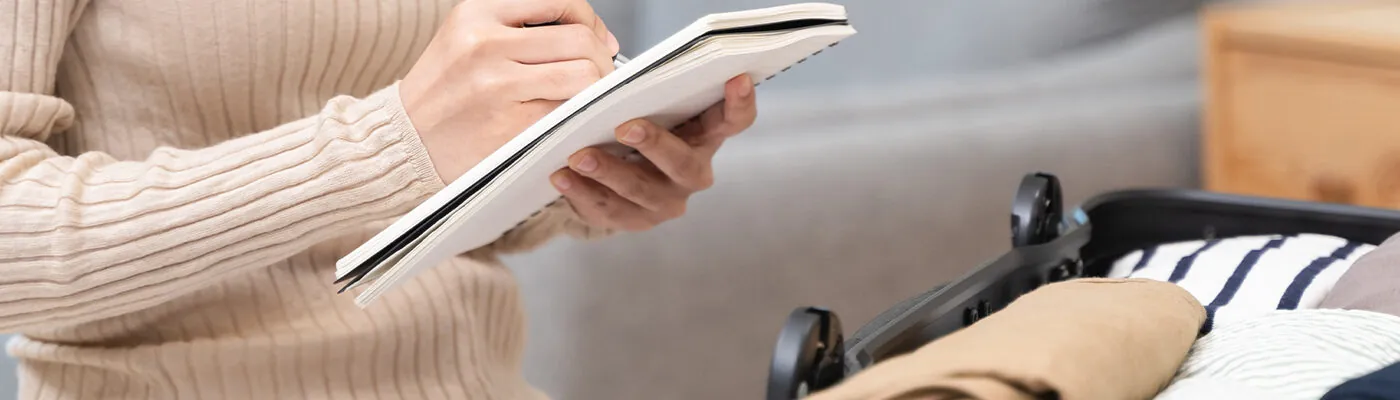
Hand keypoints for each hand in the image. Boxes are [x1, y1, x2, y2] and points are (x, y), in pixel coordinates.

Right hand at [400, 0, 619, 183]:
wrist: (404, 140)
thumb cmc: (444, 90)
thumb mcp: (468, 36)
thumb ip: (522, 26)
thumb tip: (597, 36)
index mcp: (476, 13)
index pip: (559, 0)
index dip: (589, 20)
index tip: (596, 38)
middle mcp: (484, 44)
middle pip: (580, 42)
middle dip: (602, 58)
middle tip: (600, 74)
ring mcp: (497, 86)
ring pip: (583, 78)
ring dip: (597, 89)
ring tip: (586, 96)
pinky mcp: (509, 127)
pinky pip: (568, 113)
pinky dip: (579, 115)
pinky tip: (569, 117)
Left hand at [550, 75, 757, 230]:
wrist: (616, 175)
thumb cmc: (637, 125)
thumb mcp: (649, 107)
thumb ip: (647, 94)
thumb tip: (618, 78)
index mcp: (705, 137)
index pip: (734, 121)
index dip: (740, 103)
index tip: (736, 78)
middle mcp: (692, 174)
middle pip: (683, 164)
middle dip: (654, 144)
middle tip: (626, 127)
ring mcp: (665, 202)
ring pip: (640, 191)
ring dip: (608, 171)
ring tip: (578, 155)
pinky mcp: (635, 221)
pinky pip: (608, 211)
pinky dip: (582, 192)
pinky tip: (562, 176)